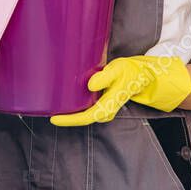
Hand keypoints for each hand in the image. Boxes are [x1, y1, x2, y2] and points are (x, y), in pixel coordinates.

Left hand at [50, 55, 190, 126]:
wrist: (144, 76)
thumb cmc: (132, 72)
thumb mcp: (120, 70)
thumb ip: (106, 77)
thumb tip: (90, 85)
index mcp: (110, 103)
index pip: (87, 116)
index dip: (70, 120)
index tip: (54, 118)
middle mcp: (106, 108)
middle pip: (82, 118)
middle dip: (65, 117)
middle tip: (46, 110)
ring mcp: (104, 106)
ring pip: (84, 113)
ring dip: (69, 112)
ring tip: (52, 106)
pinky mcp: (102, 101)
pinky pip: (86, 107)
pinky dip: (75, 105)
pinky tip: (64, 100)